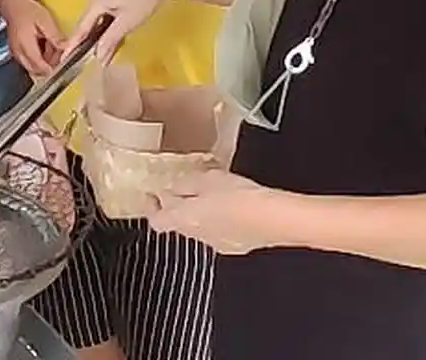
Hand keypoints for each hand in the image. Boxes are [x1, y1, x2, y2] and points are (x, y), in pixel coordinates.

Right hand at [5, 0, 63, 76]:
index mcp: (25, 45)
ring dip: (43, 63)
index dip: (52, 70)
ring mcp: (16, 52)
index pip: (39, 66)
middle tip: (59, 58)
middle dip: (48, 68)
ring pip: (32, 67)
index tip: (62, 66)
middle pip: (35, 70)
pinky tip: (44, 46)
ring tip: (52, 48)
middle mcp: (18, 52)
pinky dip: (38, 58)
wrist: (13, 3)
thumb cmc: (27, 10)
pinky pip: (28, 61)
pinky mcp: (16, 50)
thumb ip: (55, 36)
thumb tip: (65, 48)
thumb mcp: (45, 20)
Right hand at [66, 0, 174, 63]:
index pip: (80, 28)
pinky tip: (109, 38)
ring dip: (96, 36)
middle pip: (86, 23)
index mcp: (96, 3)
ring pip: (96, 20)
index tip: (65, 59)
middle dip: (84, 42)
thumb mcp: (126, 23)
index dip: (73, 45)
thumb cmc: (144, 1)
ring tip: (95, 53)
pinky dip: (105, 29)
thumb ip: (110, 40)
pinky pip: (105, 15)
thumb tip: (97, 57)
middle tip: (78, 60)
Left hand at [148, 168, 284, 254]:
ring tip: (208, 194)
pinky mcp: (237, 246)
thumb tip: (171, 189)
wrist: (274, 219)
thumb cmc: (239, 197)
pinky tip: (231, 206)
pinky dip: (218, 220)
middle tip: (180, 189)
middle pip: (177, 224)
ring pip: (198, 228)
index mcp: (184, 219)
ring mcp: (217, 244)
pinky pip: (219, 232)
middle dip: (176, 206)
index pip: (156, 221)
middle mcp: (197, 236)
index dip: (150, 208)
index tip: (151, 195)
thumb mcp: (206, 179)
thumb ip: (185, 184)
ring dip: (197, 213)